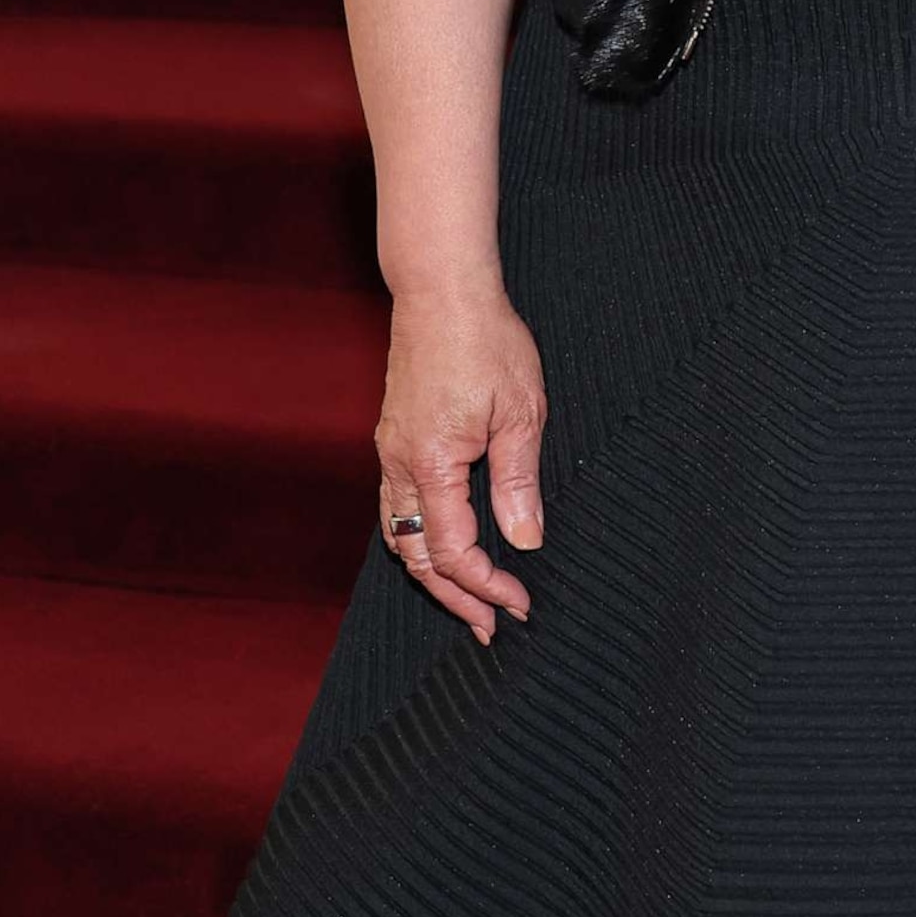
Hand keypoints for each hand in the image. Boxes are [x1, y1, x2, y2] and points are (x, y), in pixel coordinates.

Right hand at [374, 274, 546, 643]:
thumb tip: (524, 541)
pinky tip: (443, 545)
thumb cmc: (486, 340)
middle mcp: (400, 464)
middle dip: (454, 597)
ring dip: (431, 573)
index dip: (486, 586)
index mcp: (432, 463)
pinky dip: (418, 539)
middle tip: (489, 626)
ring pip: (399, 536)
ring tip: (466, 599)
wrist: (441, 290)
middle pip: (417, 557)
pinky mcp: (394, 438)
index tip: (518, 605)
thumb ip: (518, 481)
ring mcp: (390, 451)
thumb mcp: (520, 411)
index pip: (454, 551)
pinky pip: (396, 507)